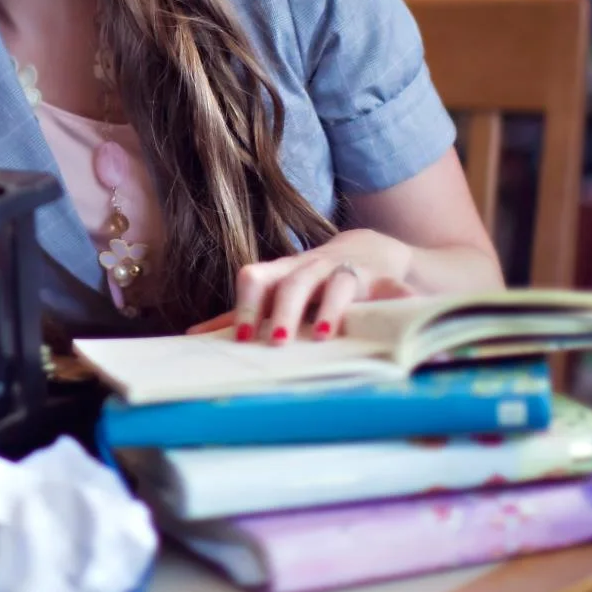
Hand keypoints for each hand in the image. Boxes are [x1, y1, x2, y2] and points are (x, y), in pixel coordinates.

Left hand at [186, 230, 416, 342]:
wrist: (367, 249)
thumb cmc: (311, 279)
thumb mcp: (276, 291)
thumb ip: (240, 312)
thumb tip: (193, 334)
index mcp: (283, 272)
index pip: (257, 278)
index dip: (248, 305)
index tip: (243, 337)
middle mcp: (313, 268)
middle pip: (294, 282)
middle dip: (285, 311)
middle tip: (279, 342)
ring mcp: (348, 271)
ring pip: (338, 283)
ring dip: (331, 308)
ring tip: (323, 336)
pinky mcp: (382, 280)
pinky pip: (391, 288)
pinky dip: (398, 300)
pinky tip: (398, 315)